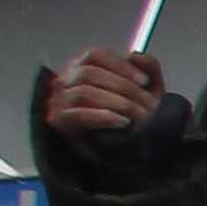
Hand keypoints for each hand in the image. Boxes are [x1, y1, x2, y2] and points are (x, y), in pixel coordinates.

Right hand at [42, 47, 164, 141]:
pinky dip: (104, 117)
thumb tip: (135, 55)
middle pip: (90, 73)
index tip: (144, 81)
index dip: (121, 65)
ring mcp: (59, 99)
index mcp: (83, 66)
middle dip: (123, 88)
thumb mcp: (147, 90)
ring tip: (138, 116)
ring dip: (117, 103)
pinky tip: (123, 122)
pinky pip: (79, 114)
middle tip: (147, 105)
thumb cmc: (132, 116)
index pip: (95, 54)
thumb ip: (148, 68)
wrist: (125, 150)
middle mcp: (66, 79)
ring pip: (84, 92)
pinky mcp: (58, 120)